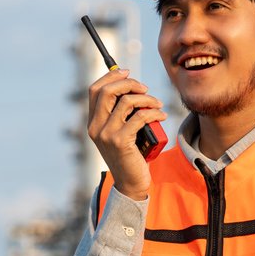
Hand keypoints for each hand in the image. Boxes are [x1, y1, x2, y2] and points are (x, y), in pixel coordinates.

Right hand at [85, 69, 166, 200]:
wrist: (131, 183)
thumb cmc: (130, 154)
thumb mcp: (120, 132)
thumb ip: (120, 113)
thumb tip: (132, 86)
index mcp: (93, 122)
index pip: (95, 90)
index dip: (111, 76)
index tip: (127, 72)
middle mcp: (95, 127)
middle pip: (107, 91)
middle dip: (129, 84)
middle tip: (145, 88)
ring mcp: (106, 135)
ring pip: (126, 102)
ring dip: (146, 99)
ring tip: (158, 104)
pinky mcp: (121, 141)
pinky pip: (140, 117)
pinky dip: (154, 112)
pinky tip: (162, 115)